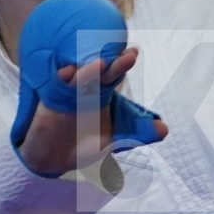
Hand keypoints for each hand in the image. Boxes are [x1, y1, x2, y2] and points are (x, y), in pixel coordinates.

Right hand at [15, 46, 168, 176]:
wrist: (53, 160)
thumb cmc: (84, 145)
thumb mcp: (113, 142)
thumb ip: (136, 134)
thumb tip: (163, 128)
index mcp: (102, 93)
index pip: (114, 74)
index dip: (123, 64)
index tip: (133, 53)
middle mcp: (86, 89)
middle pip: (99, 72)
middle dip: (112, 63)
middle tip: (127, 55)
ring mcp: (68, 94)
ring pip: (78, 77)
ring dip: (88, 70)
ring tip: (100, 64)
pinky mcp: (50, 102)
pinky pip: (55, 88)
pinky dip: (60, 79)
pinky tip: (66, 73)